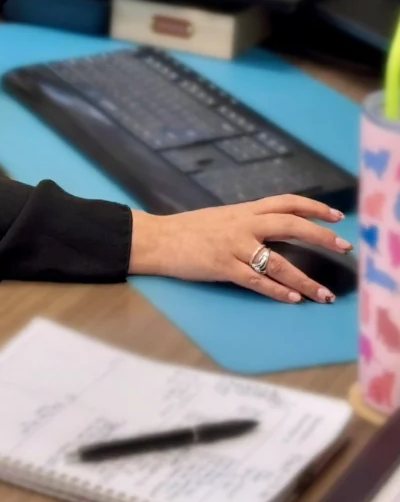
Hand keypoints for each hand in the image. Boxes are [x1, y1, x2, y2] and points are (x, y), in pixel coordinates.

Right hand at [128, 195, 352, 302]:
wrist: (157, 239)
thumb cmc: (186, 230)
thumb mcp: (221, 218)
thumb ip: (246, 222)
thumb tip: (273, 229)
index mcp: (243, 211)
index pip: (285, 202)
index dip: (313, 207)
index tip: (337, 215)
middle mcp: (242, 225)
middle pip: (290, 225)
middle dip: (320, 236)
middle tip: (344, 247)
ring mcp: (233, 245)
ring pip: (278, 262)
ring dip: (305, 280)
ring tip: (324, 295)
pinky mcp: (223, 266)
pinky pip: (257, 281)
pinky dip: (277, 291)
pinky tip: (292, 299)